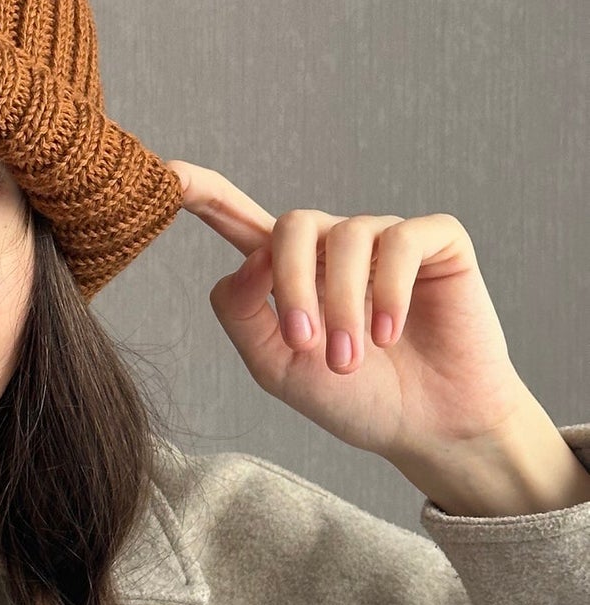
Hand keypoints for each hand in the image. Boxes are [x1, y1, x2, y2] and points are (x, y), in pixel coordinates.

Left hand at [165, 160, 535, 466]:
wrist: (432, 429)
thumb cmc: (357, 399)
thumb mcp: (277, 367)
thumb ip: (243, 313)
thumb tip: (245, 258)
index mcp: (287, 269)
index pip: (237, 216)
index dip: (203, 190)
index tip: (169, 174)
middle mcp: (332, 244)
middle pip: (292, 226)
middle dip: (294, 286)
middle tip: (310, 346)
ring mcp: (384, 238)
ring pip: (346, 237)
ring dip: (344, 304)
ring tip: (353, 358)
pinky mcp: (435, 242)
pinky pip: (401, 242)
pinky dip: (390, 290)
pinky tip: (391, 333)